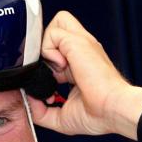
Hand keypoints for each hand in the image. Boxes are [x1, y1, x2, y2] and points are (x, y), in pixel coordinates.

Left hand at [28, 11, 141, 138]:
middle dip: (45, 50)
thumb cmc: (97, 115)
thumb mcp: (60, 117)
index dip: (46, 65)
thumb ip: (40, 111)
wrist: (112, 110)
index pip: (56, 50)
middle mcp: (81, 52)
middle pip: (58, 30)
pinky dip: (48, 50)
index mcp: (79, 65)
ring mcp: (81, 44)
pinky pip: (53, 33)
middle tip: (50, 74)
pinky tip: (60, 68)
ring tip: (56, 68)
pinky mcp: (78, 42)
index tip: (49, 89)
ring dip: (47, 46)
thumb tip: (29, 101)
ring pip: (57, 23)